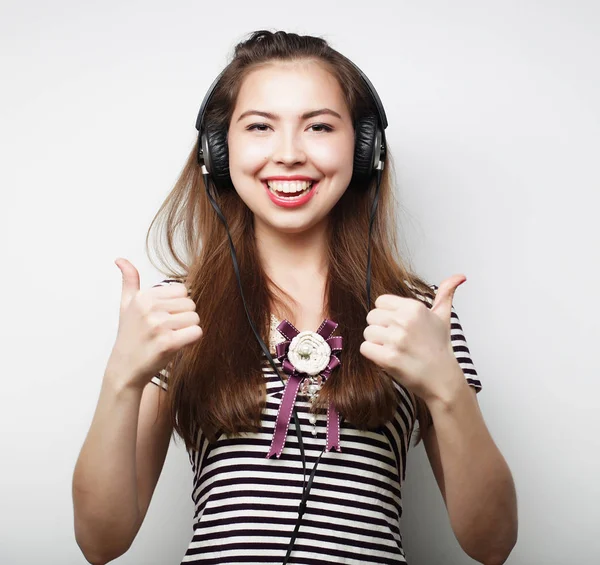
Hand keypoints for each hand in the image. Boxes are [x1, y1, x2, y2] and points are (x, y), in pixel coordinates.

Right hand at [106, 258, 202, 389]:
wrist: (125, 369)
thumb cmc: (130, 336)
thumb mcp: (126, 306)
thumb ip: (129, 281)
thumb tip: (120, 260)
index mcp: (143, 297)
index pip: (182, 290)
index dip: (177, 305)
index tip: (164, 316)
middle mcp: (150, 309)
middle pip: (191, 304)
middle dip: (184, 318)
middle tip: (167, 330)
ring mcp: (159, 326)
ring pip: (195, 319)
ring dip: (187, 330)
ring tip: (170, 338)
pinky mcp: (168, 344)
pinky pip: (197, 333)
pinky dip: (192, 340)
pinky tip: (177, 345)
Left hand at [359, 274, 466, 401]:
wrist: (442, 379)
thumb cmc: (440, 348)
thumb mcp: (444, 317)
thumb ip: (446, 294)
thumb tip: (459, 276)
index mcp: (414, 307)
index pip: (380, 301)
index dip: (386, 314)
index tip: (398, 325)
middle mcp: (404, 320)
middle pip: (371, 316)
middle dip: (381, 328)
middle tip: (397, 340)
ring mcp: (396, 340)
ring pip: (367, 333)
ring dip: (377, 343)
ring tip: (395, 349)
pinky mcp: (388, 358)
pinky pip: (365, 348)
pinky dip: (373, 355)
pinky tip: (389, 358)